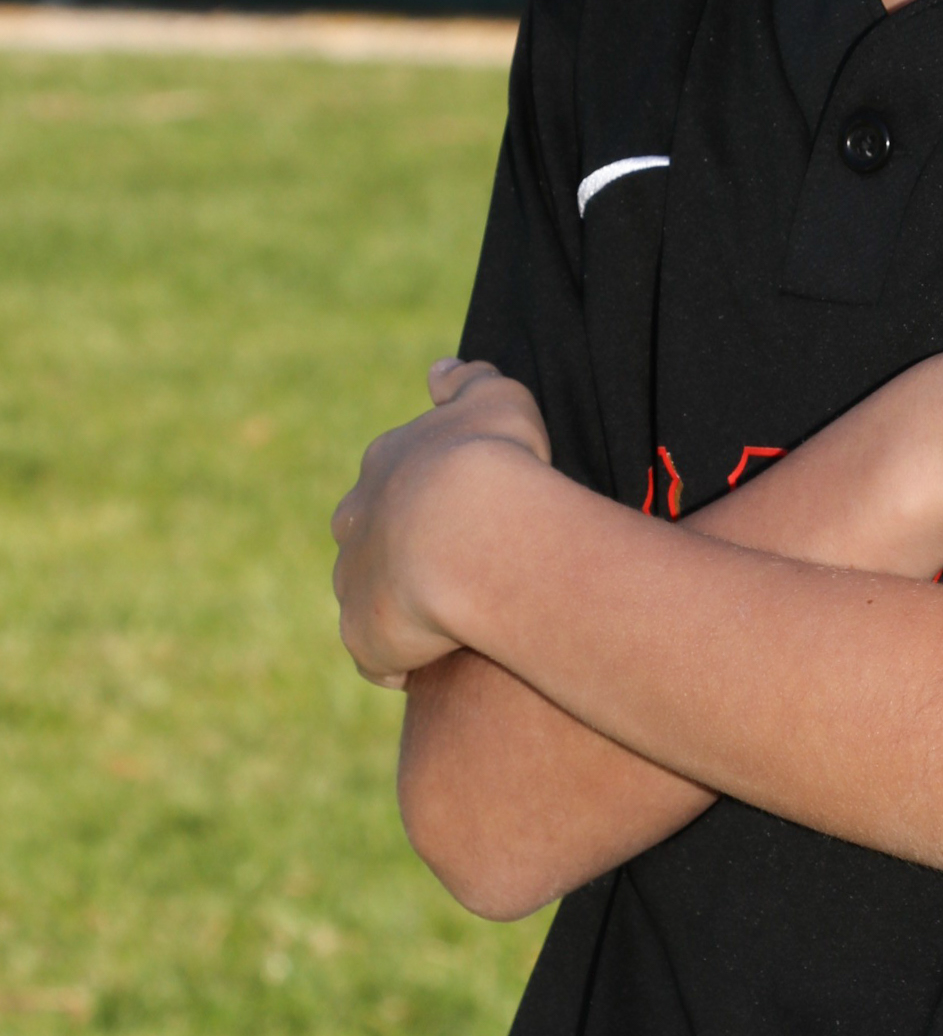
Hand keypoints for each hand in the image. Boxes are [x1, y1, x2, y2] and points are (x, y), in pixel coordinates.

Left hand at [331, 360, 551, 687]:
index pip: (390, 481)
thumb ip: (468, 381)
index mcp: (384, 466)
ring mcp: (354, 582)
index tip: (461, 513)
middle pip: (365, 539)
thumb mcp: (496, 398)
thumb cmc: (493, 459)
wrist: (469, 533)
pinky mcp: (363, 637)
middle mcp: (356, 523)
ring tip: (450, 622)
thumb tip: (438, 370)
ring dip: (400, 609)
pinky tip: (434, 665)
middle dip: (396, 553)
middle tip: (452, 568)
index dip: (423, 497)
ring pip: (367, 598)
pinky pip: (377, 658)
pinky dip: (400, 662)